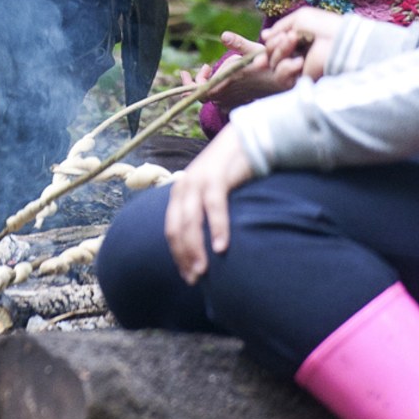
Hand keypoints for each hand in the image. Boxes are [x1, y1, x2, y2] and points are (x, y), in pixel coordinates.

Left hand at [164, 123, 253, 283]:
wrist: (247, 139)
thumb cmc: (231, 172)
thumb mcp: (213, 192)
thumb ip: (205, 212)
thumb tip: (209, 246)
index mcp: (180, 193)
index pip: (172, 230)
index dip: (178, 255)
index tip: (188, 277)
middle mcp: (185, 187)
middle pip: (177, 228)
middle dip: (183, 256)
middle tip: (193, 279)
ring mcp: (199, 181)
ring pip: (191, 220)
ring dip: (196, 247)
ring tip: (203, 270)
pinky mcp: (217, 176)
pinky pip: (214, 206)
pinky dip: (216, 227)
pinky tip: (221, 247)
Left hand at [187, 31, 300, 112]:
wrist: (289, 82)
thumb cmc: (273, 65)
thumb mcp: (256, 51)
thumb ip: (238, 43)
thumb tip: (224, 35)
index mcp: (227, 84)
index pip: (199, 92)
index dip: (191, 84)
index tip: (192, 69)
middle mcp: (229, 96)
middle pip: (204, 96)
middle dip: (199, 82)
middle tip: (205, 67)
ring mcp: (236, 101)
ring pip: (214, 99)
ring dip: (210, 86)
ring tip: (212, 70)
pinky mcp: (243, 102)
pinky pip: (224, 103)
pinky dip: (220, 92)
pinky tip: (226, 80)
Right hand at [262, 7, 342, 79]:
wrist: (340, 41)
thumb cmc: (324, 27)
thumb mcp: (300, 19)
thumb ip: (280, 27)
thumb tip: (264, 36)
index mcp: (298, 41)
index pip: (274, 45)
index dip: (269, 42)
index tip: (266, 37)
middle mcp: (296, 55)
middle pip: (270, 55)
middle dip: (275, 44)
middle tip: (290, 37)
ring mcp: (298, 69)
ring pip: (273, 65)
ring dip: (280, 52)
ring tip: (295, 42)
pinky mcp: (300, 81)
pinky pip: (281, 77)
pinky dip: (287, 67)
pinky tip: (300, 62)